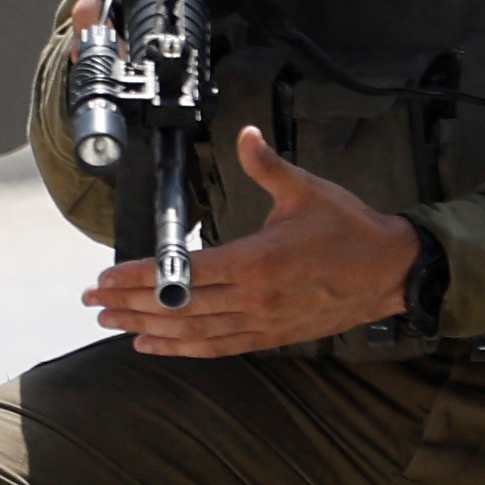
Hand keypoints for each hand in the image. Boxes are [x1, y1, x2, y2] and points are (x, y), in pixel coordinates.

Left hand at [84, 129, 424, 355]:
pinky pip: (218, 347)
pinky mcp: (271, 337)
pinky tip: (150, 345)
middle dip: (130, 303)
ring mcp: (262, 322)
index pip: (185, 272)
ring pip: (193, 331)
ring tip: (110, 322)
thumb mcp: (306, 190)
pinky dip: (181, 349)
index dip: (141, 276)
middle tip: (92, 301)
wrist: (392, 272)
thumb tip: (245, 134)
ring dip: (147, 328)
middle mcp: (255, 297)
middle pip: (179, 306)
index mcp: (258, 260)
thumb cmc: (350, 230)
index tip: (106, 277)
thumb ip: (267, 165)